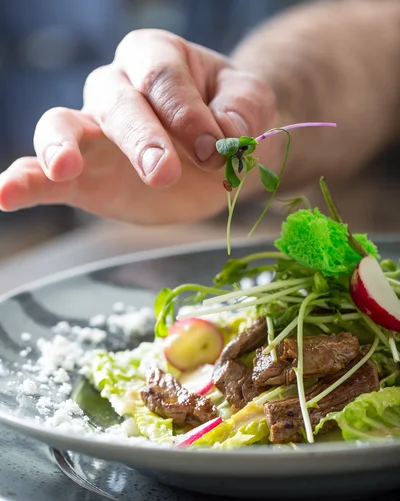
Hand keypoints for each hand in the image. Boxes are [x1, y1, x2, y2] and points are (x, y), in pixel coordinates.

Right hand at [0, 29, 276, 223]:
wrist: (216, 157)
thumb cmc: (228, 121)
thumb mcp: (249, 108)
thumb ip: (240, 113)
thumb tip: (220, 138)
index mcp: (158, 59)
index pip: (161, 77)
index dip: (186, 112)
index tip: (216, 149)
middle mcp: (116, 87)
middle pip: (114, 100)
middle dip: (138, 136)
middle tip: (163, 173)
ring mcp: (92, 131)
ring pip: (61, 124)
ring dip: (61, 146)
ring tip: (64, 167)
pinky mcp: (82, 175)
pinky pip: (44, 174)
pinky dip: (24, 181)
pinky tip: (5, 193)